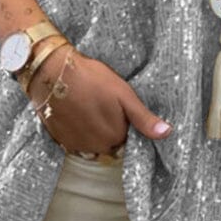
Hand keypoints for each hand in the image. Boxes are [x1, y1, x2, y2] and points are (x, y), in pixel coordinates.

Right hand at [25, 42, 173, 156]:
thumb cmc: (92, 79)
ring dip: (93, 130)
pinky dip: (78, 130)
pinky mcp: (60, 140)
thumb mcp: (124, 94)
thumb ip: (143, 118)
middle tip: (103, 103)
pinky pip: (77, 141)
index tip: (118, 107)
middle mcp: (96, 147)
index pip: (127, 137)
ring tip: (89, 105)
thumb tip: (166, 133)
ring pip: (94, 142)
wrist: (53, 73)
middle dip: (110, 127)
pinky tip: (76, 111)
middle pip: (111, 142)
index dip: (124, 121)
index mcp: (115, 137)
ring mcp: (77, 145)